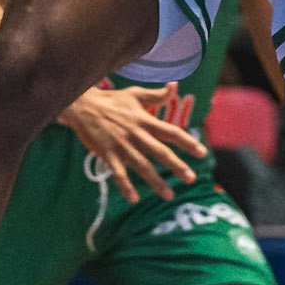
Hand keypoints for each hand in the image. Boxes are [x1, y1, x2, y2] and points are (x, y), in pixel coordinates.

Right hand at [63, 81, 205, 203]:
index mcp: (145, 120)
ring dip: (155, 181)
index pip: (171, 132)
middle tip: (191, 178)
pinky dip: (126, 186)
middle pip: (160, 151)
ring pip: (142, 166)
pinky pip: (118, 173)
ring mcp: (121, 145)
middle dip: (176, 165)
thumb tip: (174, 86)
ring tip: (169, 195)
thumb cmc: (111, 100)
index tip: (202, 153)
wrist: (82, 106)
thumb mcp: (135, 94)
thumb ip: (156, 94)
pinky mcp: (107, 154)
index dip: (188, 142)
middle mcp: (136, 134)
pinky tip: (134, 199)